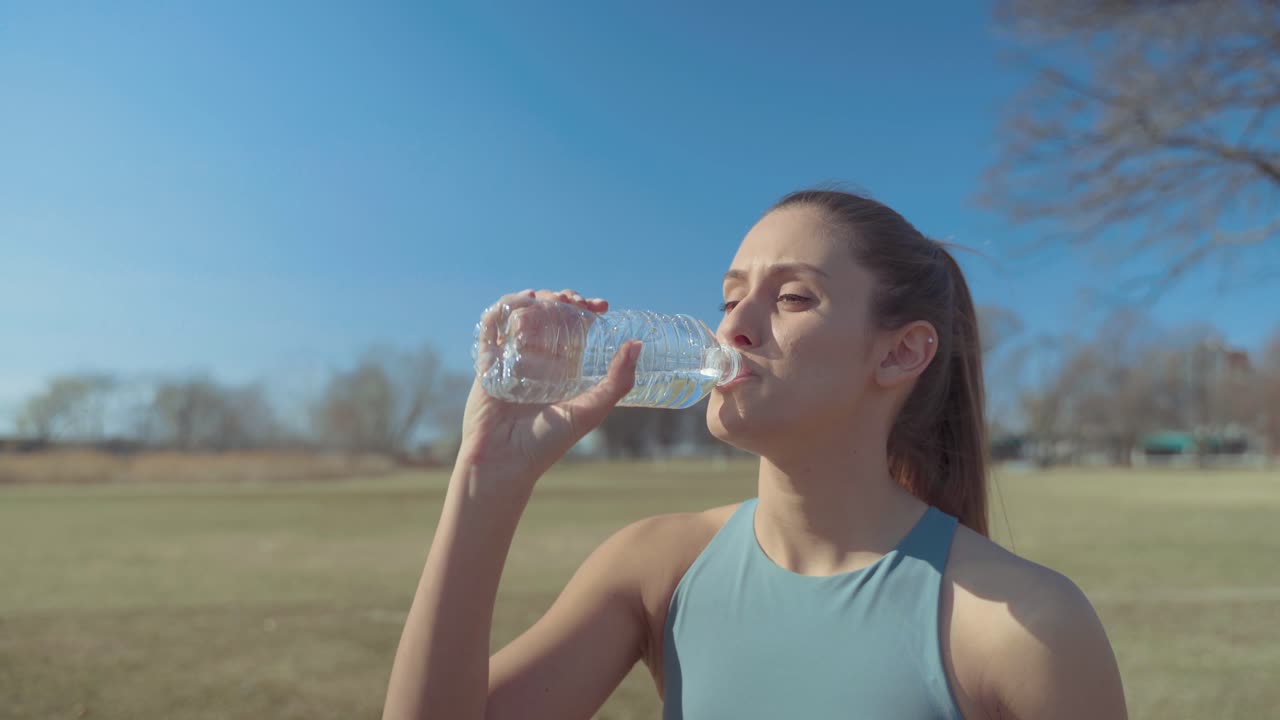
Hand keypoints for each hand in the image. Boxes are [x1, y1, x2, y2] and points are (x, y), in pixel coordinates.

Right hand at [458, 288, 640, 482]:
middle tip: (571, 301)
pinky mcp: (488, 362)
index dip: (587, 311)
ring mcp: (512, 359)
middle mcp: (539, 360)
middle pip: (550, 315)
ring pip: (522, 315)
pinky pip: (491, 329)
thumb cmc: (548, 443)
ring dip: (534, 300)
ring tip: (546, 300)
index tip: (600, 306)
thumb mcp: (590, 411)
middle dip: (562, 300)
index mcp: (565, 369)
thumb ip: (616, 382)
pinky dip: (501, 311)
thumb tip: (637, 345)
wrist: (503, 461)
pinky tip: (516, 304)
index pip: (577, 329)